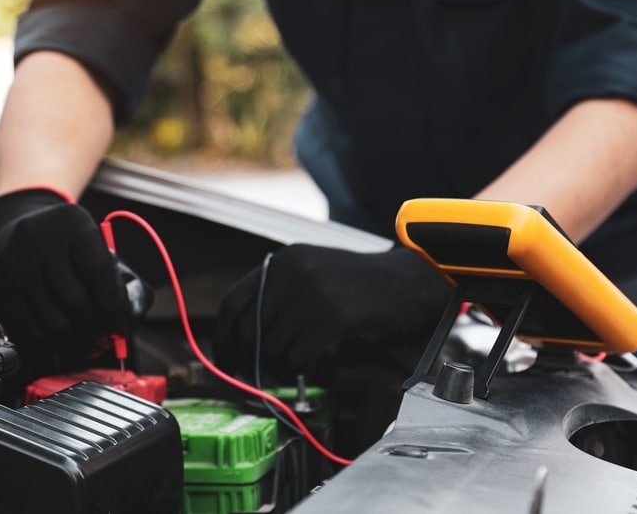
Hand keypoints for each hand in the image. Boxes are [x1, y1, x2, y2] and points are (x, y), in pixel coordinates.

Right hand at [0, 188, 128, 351]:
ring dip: (76, 340)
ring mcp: (12, 263)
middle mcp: (36, 238)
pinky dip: (52, 343)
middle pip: (73, 298)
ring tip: (91, 345)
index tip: (123, 323)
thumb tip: (122, 316)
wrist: (15, 224)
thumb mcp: (89, 236)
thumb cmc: (62, 237)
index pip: (97, 269)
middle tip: (108, 339)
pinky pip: (28, 327)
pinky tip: (66, 343)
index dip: (114, 304)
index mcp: (69, 221)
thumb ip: (108, 269)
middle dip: (96, 327)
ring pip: (50, 319)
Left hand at [214, 244, 453, 381]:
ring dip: (282, 366)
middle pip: (248, 329)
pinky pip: (298, 356)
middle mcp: (292, 272)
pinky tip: (318, 364)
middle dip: (249, 359)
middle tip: (257, 375)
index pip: (233, 302)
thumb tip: (246, 338)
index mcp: (283, 261)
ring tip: (300, 365)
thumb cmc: (363, 285)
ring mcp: (312, 292)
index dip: (225, 336)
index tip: (226, 358)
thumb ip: (280, 296)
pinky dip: (303, 369)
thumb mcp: (314, 275)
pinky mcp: (333, 315)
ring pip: (273, 348)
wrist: (411, 280)